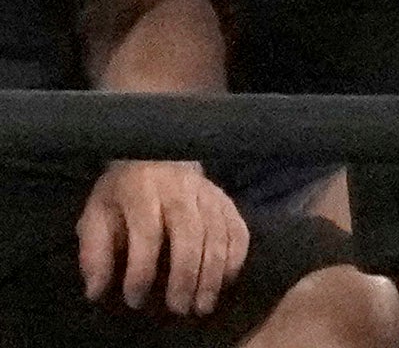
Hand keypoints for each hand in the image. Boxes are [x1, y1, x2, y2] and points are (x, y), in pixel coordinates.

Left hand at [77, 160, 246, 315]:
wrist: (155, 155)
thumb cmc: (122, 193)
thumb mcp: (95, 215)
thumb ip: (94, 252)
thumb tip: (96, 290)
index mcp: (142, 190)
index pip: (147, 233)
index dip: (142, 270)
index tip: (135, 300)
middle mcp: (180, 188)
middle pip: (190, 234)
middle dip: (185, 276)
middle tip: (178, 309)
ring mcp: (208, 192)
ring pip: (218, 234)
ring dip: (212, 274)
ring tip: (202, 305)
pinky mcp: (226, 198)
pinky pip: (238, 228)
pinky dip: (235, 256)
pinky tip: (225, 280)